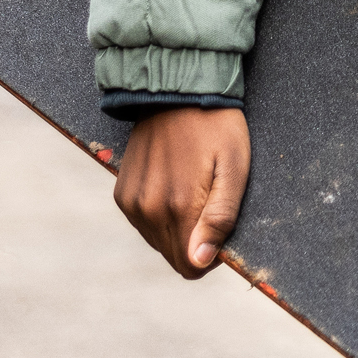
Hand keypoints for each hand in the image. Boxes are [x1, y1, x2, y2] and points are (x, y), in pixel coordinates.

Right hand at [114, 107, 251, 279]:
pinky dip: (160, 214)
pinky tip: (174, 184)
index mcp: (179, 207)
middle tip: (211, 200)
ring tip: (194, 188)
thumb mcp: (235, 166)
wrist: (177, 92)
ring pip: (158, 242)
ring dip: (178, 227)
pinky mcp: (122, 194)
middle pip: (174, 256)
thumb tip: (200, 262)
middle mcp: (148, 210)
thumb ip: (220, 217)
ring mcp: (131, 203)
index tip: (222, 226)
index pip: (191, 266)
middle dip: (196, 241)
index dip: (211, 255)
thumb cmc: (217, 126)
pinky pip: (143, 224)